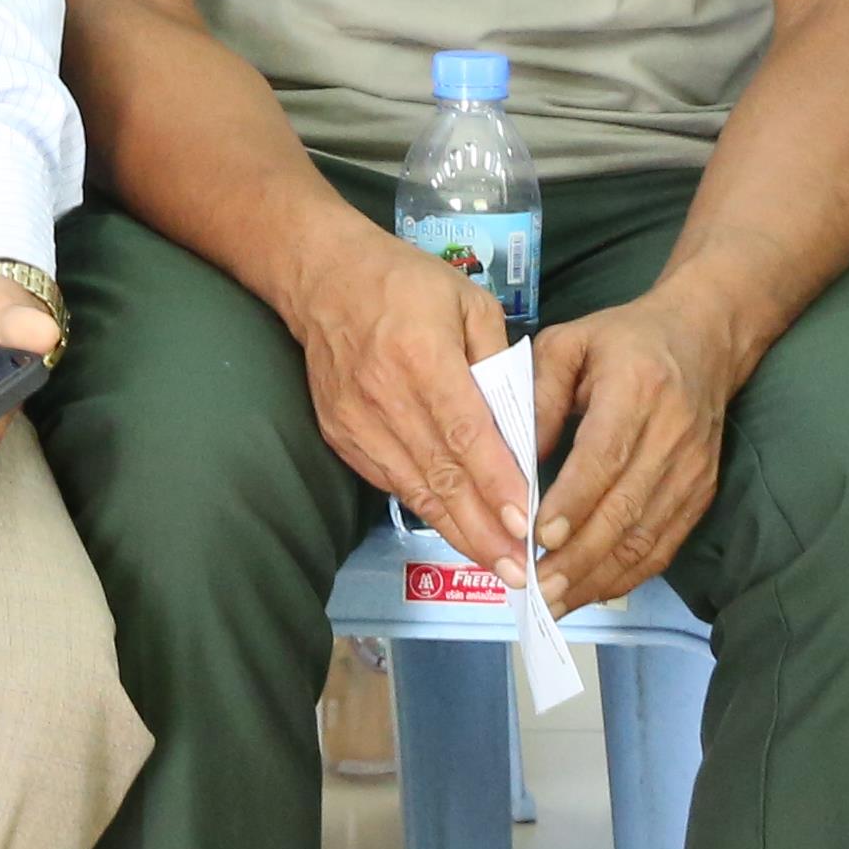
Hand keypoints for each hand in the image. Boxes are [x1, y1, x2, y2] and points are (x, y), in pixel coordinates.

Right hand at [284, 216, 528, 582]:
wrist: (323, 277)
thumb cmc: (406, 282)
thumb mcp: (469, 302)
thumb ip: (499, 362)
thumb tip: (523, 425)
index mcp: (421, 354)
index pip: (465, 432)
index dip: (496, 482)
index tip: (526, 522)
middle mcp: (384, 395)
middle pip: (440, 474)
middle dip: (483, 529)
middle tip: (520, 570)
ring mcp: (356, 420)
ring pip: (414, 488)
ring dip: (457, 531)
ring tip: (496, 565)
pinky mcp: (340, 434)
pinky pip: (390, 481)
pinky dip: (426, 510)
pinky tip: (458, 532)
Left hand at [526, 291, 738, 609]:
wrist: (703, 340)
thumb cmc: (621, 341)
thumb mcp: (567, 343)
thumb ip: (538, 395)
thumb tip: (513, 459)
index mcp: (637, 388)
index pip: (605, 455)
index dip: (574, 500)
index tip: (539, 535)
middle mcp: (673, 435)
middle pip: (625, 508)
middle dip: (578, 555)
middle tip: (536, 587)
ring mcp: (693, 470)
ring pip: (646, 536)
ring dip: (599, 576)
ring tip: (555, 602)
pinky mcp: (701, 493)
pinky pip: (665, 544)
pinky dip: (628, 575)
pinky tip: (591, 591)